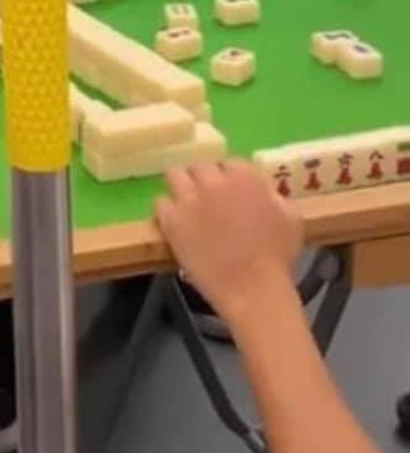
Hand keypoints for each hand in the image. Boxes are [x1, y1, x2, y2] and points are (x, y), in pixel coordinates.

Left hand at [155, 162, 303, 326]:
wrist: (253, 289)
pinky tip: (175, 221)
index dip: (229, 177)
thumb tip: (263, 191)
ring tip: (186, 201)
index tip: (230, 190)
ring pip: (174, 174)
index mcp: (243, 177)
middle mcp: (212, 181)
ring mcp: (188, 199)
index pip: (229, 163)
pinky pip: (160, 203)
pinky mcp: (171, 220)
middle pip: (199, 165)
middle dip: (204, 178)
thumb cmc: (277, 257)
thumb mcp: (291, 218)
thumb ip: (274, 196)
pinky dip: (167, 209)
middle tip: (207, 196)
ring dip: (180, 185)